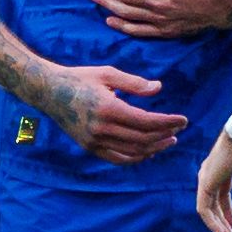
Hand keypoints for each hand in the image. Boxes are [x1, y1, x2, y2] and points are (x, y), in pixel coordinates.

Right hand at [46, 62, 181, 164]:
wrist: (49, 92)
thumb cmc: (80, 78)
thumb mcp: (107, 73)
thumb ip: (134, 83)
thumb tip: (159, 88)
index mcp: (108, 108)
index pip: (147, 121)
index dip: (168, 122)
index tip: (183, 120)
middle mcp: (102, 129)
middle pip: (143, 139)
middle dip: (165, 135)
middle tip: (178, 129)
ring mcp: (94, 141)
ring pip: (132, 152)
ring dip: (154, 148)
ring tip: (168, 141)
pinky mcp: (89, 147)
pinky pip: (117, 158)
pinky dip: (135, 158)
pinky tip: (148, 151)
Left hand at [194, 127, 231, 231]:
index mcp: (221, 168)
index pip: (220, 193)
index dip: (226, 210)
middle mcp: (210, 172)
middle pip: (212, 201)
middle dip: (220, 220)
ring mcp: (206, 177)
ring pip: (207, 208)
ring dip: (217, 225)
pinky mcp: (205, 184)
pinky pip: (204, 209)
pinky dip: (213, 223)